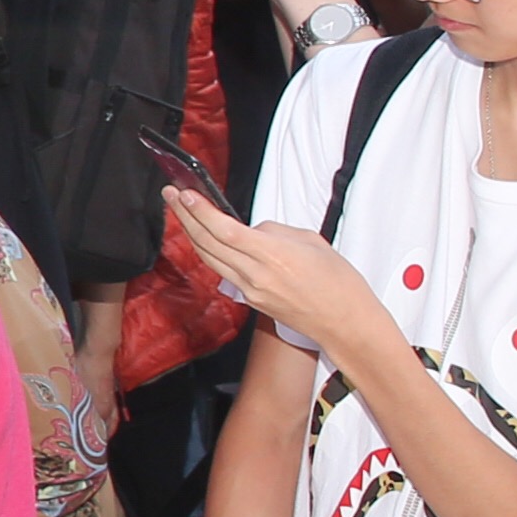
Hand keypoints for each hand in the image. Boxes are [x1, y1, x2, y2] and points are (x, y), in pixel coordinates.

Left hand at [166, 194, 381, 355]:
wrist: (345, 323)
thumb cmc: (338, 282)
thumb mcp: (312, 242)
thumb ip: (276, 232)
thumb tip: (253, 229)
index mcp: (274, 255)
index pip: (225, 230)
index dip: (200, 211)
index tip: (184, 193)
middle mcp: (256, 275)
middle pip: (208, 243)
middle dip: (185, 216)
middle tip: (171, 194)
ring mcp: (250, 290)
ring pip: (210, 258)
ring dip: (191, 233)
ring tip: (181, 212)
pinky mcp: (251, 300)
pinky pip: (222, 271)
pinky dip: (209, 252)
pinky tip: (204, 238)